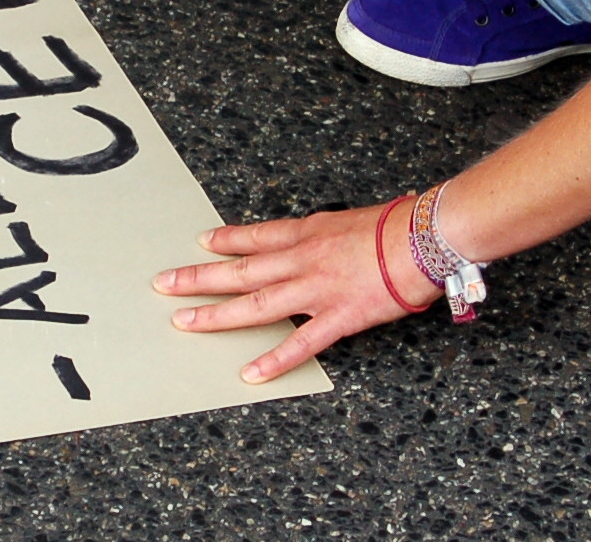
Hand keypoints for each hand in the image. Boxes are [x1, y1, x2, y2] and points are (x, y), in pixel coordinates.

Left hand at [154, 199, 441, 382]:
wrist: (425, 235)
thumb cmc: (401, 223)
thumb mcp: (358, 218)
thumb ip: (338, 233)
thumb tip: (336, 236)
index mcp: (310, 231)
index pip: (257, 236)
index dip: (227, 240)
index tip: (202, 242)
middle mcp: (303, 258)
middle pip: (241, 269)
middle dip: (199, 277)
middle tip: (165, 283)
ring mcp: (317, 289)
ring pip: (255, 303)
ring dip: (216, 313)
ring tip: (184, 322)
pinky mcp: (338, 317)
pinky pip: (299, 343)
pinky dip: (273, 359)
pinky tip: (249, 372)